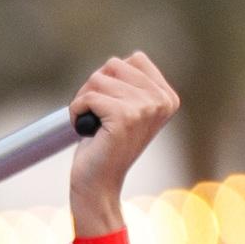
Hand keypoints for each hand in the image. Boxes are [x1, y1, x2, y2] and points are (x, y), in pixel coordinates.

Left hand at [69, 52, 179, 233]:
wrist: (99, 184)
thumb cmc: (106, 145)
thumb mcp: (126, 108)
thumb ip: (129, 82)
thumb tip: (116, 61)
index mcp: (167, 97)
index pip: (134, 58)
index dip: (112, 78)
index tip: (111, 106)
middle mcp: (161, 101)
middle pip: (114, 64)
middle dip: (95, 87)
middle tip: (98, 115)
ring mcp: (145, 108)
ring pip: (98, 78)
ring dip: (85, 100)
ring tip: (93, 124)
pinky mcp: (124, 117)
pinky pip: (87, 97)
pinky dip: (77, 111)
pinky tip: (86, 131)